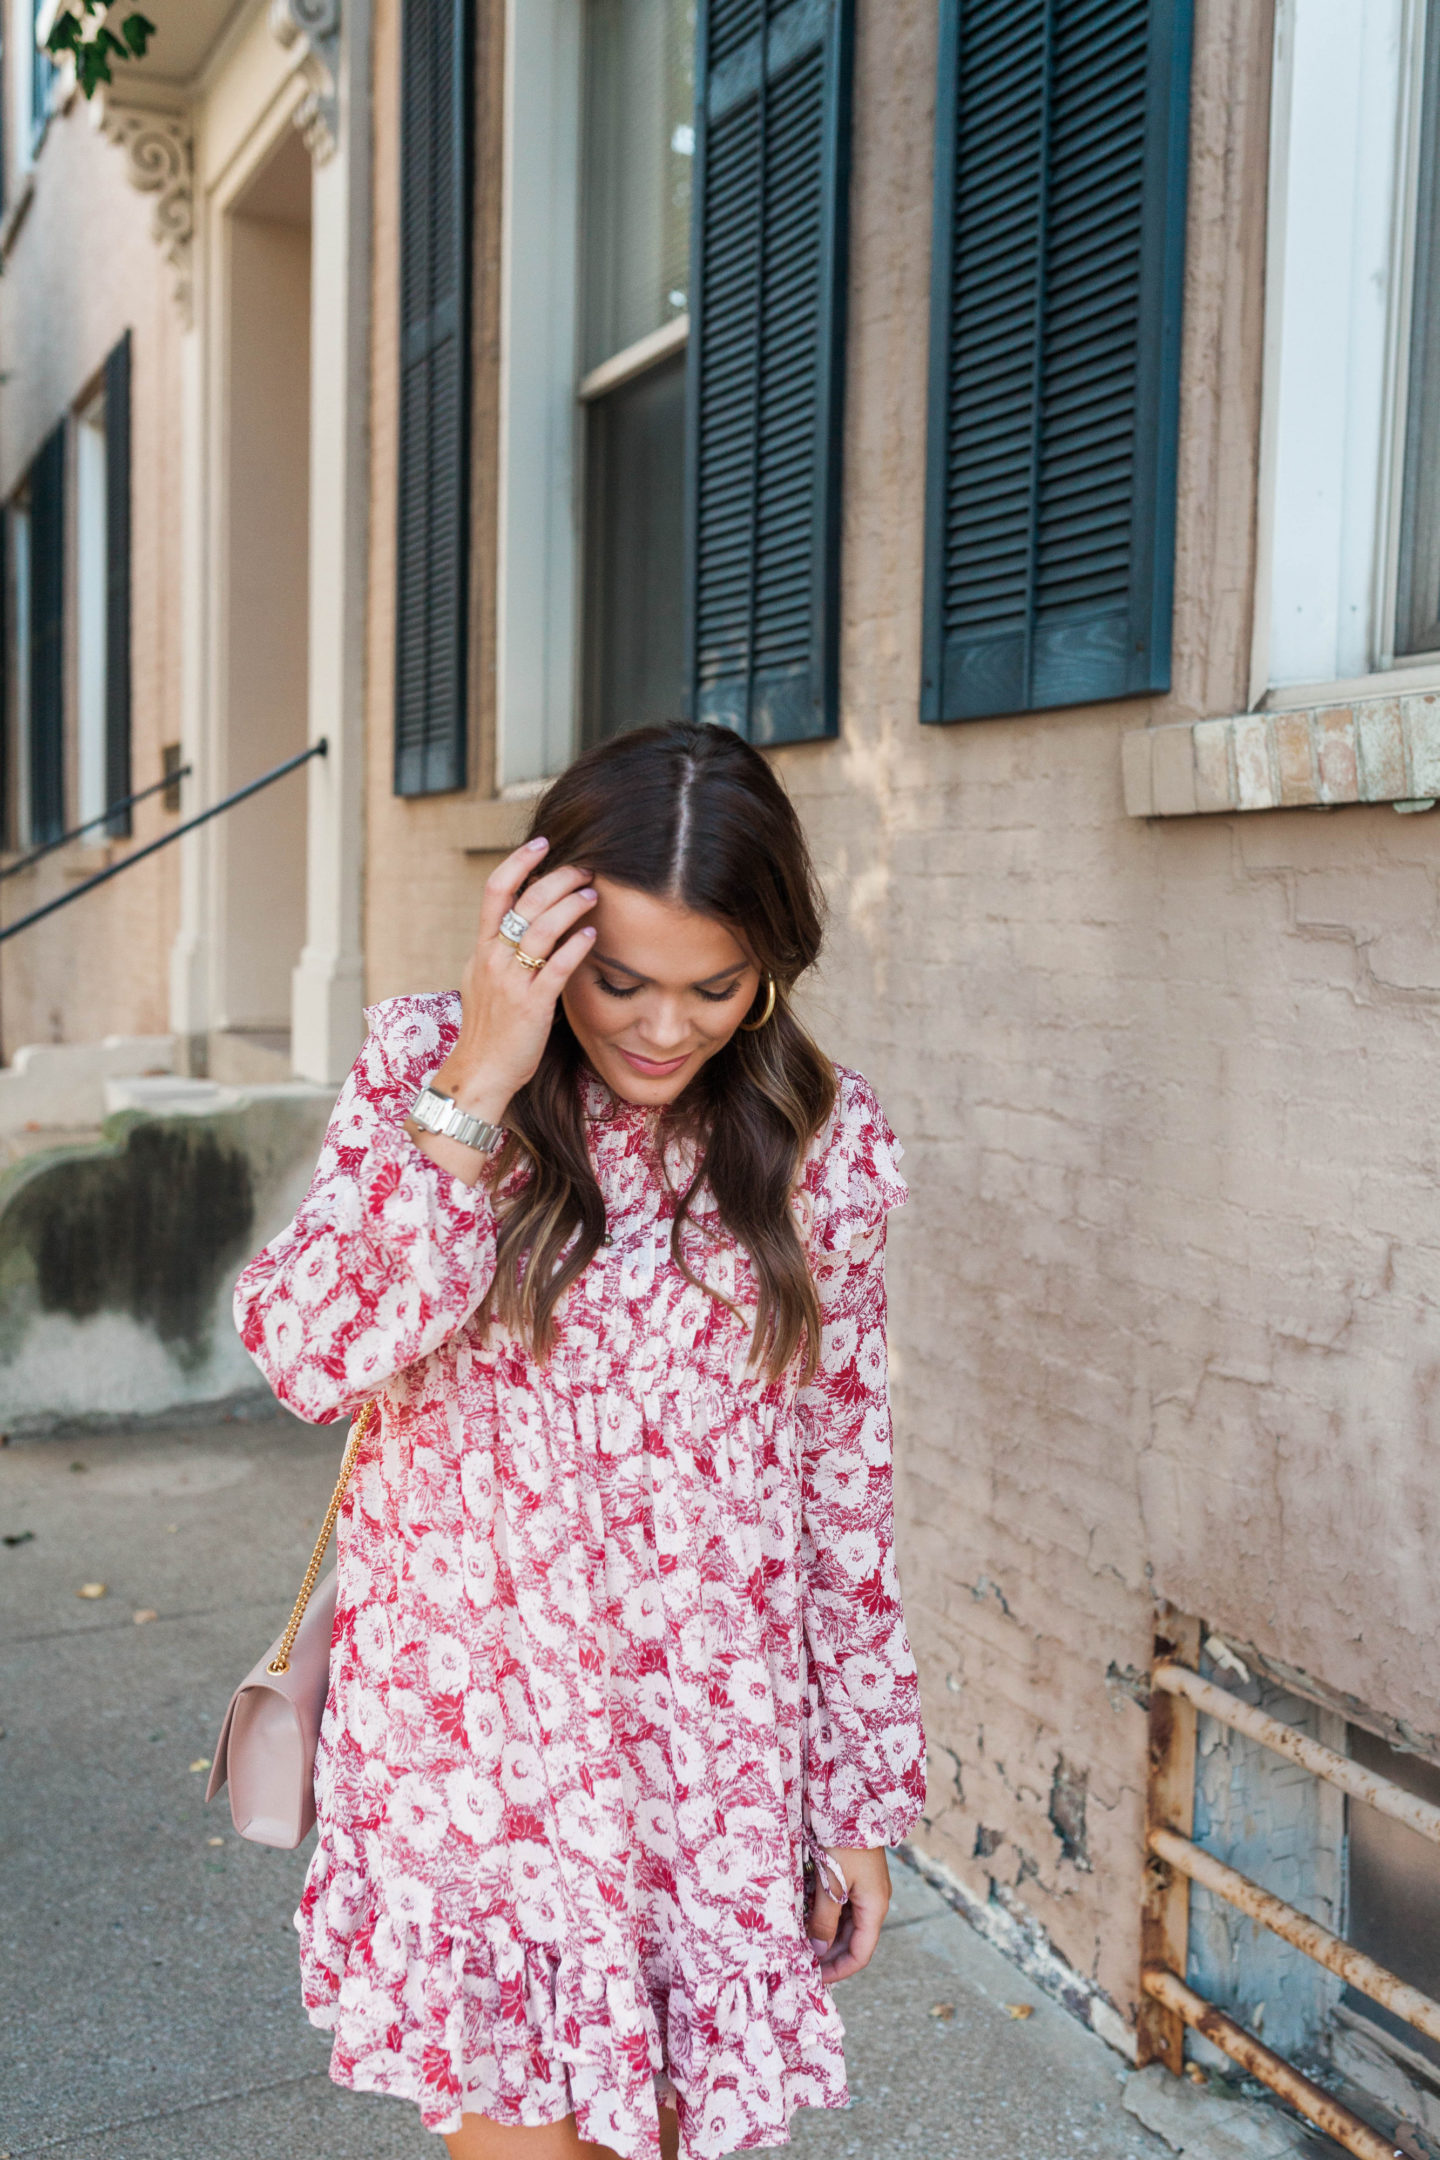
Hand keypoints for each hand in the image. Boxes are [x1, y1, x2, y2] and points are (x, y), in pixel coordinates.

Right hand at [410, 838, 596, 1184]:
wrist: (480, 1073)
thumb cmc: (488, 1030)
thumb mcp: (485, 981)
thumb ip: (500, 952)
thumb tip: (522, 924)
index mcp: (481, 948)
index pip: (495, 890)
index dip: (519, 862)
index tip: (543, 843)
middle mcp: (493, 958)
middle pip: (524, 902)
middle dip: (556, 878)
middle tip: (584, 869)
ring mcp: (511, 982)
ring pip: (541, 929)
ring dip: (570, 906)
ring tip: (592, 894)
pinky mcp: (531, 1006)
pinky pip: (556, 967)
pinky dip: (576, 946)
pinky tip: (592, 935)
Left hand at [807, 1845, 889, 1983]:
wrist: (852, 1804)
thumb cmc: (844, 1844)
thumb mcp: (831, 1884)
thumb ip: (824, 1920)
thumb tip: (817, 1951)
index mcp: (874, 1908)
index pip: (860, 1954)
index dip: (838, 1970)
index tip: (814, 1976)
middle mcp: (873, 1902)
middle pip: (853, 1941)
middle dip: (829, 1955)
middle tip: (803, 1962)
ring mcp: (865, 1889)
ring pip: (846, 1925)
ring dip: (826, 1936)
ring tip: (801, 1944)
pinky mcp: (855, 1877)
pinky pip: (842, 1907)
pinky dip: (826, 1918)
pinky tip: (806, 1920)